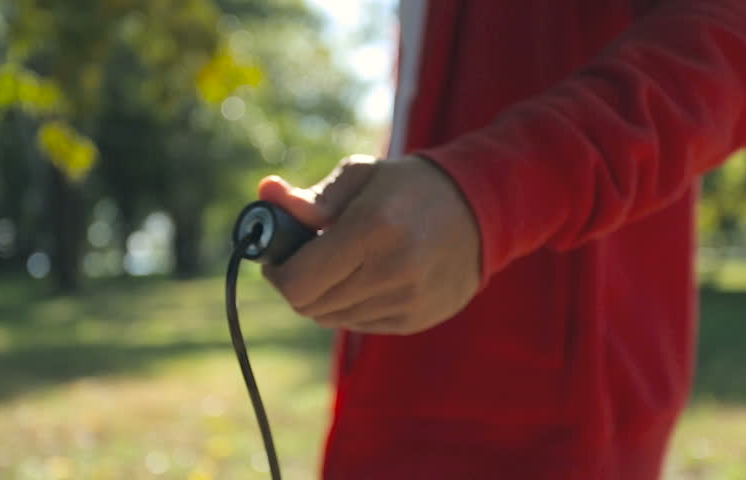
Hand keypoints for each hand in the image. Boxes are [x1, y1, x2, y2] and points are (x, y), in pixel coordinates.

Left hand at [258, 154, 481, 334]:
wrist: (480, 211)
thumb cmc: (409, 187)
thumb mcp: (360, 176)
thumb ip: (311, 197)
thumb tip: (265, 195)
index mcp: (373, 228)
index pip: (299, 280)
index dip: (278, 273)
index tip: (278, 257)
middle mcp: (392, 270)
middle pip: (309, 305)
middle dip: (296, 283)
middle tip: (304, 259)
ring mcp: (407, 301)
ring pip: (331, 318)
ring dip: (323, 295)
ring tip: (341, 264)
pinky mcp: (415, 320)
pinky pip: (358, 324)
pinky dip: (349, 305)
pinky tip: (366, 277)